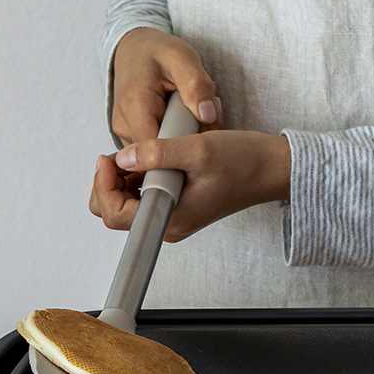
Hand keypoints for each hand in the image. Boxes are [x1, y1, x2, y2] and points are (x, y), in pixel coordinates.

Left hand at [89, 129, 292, 240]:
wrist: (271, 168)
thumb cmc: (243, 162)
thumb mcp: (197, 150)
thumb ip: (156, 153)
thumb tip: (122, 157)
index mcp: (171, 218)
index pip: (115, 215)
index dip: (103, 185)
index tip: (109, 158)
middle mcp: (169, 224)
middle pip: (115, 213)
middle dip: (108, 183)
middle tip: (118, 155)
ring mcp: (173, 216)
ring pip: (127, 204)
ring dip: (122, 178)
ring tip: (139, 152)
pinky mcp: (177, 205)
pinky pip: (144, 196)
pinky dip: (138, 176)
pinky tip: (150, 157)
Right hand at [109, 27, 222, 147]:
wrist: (135, 50)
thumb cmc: (159, 52)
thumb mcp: (182, 57)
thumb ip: (196, 84)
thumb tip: (207, 116)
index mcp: (134, 104)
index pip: (157, 150)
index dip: (185, 151)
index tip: (206, 136)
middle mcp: (123, 124)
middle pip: (160, 156)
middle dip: (189, 145)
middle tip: (208, 121)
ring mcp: (125, 134)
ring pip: (160, 156)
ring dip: (182, 143)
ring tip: (195, 118)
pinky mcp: (131, 138)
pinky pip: (156, 151)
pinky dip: (175, 141)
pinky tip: (184, 123)